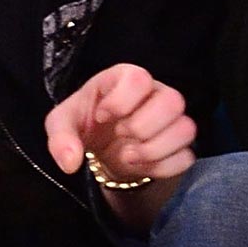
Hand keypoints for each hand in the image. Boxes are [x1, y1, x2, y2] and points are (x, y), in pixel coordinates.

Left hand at [45, 62, 196, 184]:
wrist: (103, 149)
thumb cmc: (86, 125)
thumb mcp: (63, 124)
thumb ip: (61, 137)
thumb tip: (70, 161)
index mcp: (127, 78)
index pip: (140, 78)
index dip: (120, 102)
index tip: (101, 116)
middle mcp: (156, 94)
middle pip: (173, 101)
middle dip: (141, 126)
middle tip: (119, 135)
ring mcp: (172, 121)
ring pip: (186, 129)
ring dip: (153, 150)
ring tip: (128, 155)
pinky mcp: (180, 147)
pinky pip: (186, 157)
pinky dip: (162, 168)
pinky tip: (142, 167)